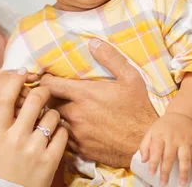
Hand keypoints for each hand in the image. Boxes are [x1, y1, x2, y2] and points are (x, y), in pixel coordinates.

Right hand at [0, 69, 67, 186]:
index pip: (5, 101)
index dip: (13, 82)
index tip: (21, 73)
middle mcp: (16, 139)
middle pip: (34, 101)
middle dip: (42, 92)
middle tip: (44, 92)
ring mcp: (35, 149)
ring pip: (52, 116)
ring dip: (53, 114)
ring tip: (49, 119)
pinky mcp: (51, 159)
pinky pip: (63, 134)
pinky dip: (62, 130)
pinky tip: (56, 133)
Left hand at [40, 38, 157, 167]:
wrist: (145, 143)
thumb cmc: (139, 109)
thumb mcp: (130, 78)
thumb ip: (110, 58)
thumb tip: (93, 42)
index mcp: (85, 95)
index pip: (50, 86)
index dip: (45, 81)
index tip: (48, 79)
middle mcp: (76, 114)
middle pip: (48, 104)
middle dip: (49, 98)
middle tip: (55, 95)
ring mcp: (77, 134)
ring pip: (54, 122)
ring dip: (56, 116)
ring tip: (62, 111)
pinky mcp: (80, 150)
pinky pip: (63, 139)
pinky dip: (65, 132)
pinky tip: (74, 128)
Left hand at [140, 113, 191, 185]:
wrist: (181, 115)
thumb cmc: (163, 127)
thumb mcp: (151, 132)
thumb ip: (145, 145)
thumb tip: (143, 160)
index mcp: (160, 135)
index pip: (156, 150)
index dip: (154, 163)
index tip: (152, 174)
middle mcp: (173, 138)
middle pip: (170, 156)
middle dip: (166, 171)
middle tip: (164, 183)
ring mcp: (185, 140)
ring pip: (185, 157)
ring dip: (184, 171)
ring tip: (182, 183)